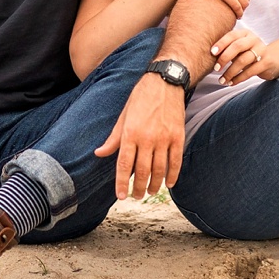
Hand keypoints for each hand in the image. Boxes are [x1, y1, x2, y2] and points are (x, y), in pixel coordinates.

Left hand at [95, 73, 184, 199]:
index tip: (121, 196)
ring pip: (159, 170)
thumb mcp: (123, 115)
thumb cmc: (141, 97)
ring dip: (155, 184)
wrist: (165, 82)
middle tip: (137, 196)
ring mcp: (164, 138)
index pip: (124, 165)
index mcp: (130, 133)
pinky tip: (169, 183)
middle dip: (139, 188)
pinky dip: (173, 175)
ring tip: (150, 192)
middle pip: (142, 171)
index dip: (122, 183)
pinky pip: (176, 161)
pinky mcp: (178, 136)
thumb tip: (99, 153)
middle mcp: (147, 138)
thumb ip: (113, 138)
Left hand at [211, 28, 278, 85]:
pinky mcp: (266, 62)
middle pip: (237, 46)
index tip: (212, 53)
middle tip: (215, 69)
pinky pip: (250, 71)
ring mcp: (262, 50)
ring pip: (243, 61)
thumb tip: (209, 57)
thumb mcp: (240, 49)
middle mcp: (254, 39)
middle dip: (224, 58)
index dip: (221, 43)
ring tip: (222, 80)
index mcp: (245, 33)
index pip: (231, 35)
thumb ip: (228, 49)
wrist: (275, 58)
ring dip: (230, 72)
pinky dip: (238, 78)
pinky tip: (231, 83)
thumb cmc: (250, 53)